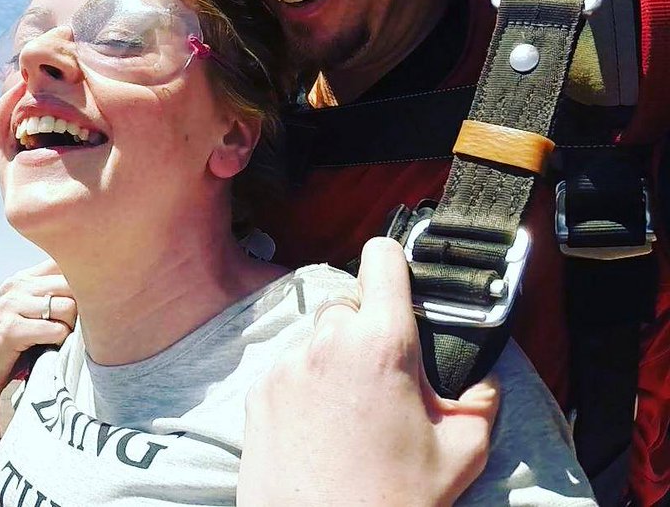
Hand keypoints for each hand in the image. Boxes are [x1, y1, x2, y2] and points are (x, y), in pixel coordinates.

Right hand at [0, 260, 76, 409]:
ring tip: (59, 341)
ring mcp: (11, 305)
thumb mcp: (31, 314)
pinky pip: (56, 330)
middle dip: (81, 309)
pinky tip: (49, 350)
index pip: (65, 261)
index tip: (89, 302)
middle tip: (72, 330)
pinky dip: (60, 343)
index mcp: (23, 277)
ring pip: (68, 307)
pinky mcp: (10, 329)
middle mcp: (16, 285)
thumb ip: (54, 297)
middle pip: (73, 283)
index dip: (84, 281)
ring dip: (70, 329)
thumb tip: (99, 288)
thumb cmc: (13, 348)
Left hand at [238, 238, 499, 506]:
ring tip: (354, 412)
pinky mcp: (260, 389)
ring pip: (318, 338)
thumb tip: (481, 378)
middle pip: (350, 304)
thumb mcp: (461, 452)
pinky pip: (290, 369)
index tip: (401, 279)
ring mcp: (287, 364)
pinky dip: (307, 386)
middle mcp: (327, 342)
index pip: (381, 258)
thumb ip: (479, 400)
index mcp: (381, 343)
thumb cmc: (389, 499)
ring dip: (336, 359)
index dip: (395, 262)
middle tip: (387, 377)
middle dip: (370, 330)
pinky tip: (324, 426)